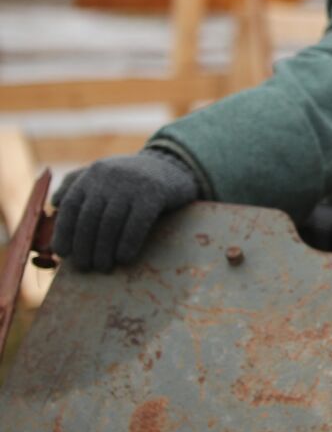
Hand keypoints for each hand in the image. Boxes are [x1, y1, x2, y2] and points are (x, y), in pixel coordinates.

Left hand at [51, 150, 198, 271]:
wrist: (175, 165)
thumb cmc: (134, 178)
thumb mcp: (105, 174)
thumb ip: (78, 184)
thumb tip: (55, 205)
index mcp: (93, 174)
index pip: (71, 206)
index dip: (64, 232)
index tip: (63, 253)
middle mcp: (109, 176)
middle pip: (89, 218)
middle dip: (84, 246)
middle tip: (85, 267)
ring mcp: (132, 184)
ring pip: (110, 223)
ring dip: (104, 250)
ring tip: (104, 267)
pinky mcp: (154, 193)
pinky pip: (137, 223)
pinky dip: (127, 243)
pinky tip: (124, 258)